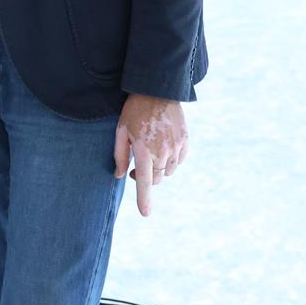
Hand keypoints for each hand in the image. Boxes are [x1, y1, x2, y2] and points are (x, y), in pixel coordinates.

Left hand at [113, 94, 188, 216]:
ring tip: (150, 150)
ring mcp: (176, 146)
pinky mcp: (185, 141)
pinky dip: (171, 159)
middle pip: (157, 179)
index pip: (145, 181)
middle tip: (136, 165)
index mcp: (144, 150)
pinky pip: (179, 160)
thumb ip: (120, 155)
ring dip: (159, 168)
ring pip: (169, 171)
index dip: (144, 199)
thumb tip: (120, 176)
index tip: (145, 213)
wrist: (158, 90)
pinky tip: (163, 146)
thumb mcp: (121, 131)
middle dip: (147, 177)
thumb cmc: (134, 110)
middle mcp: (163, 151)